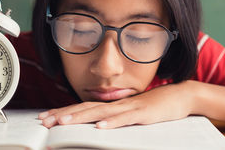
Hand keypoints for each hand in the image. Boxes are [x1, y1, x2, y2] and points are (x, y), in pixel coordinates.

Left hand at [38, 81, 195, 128]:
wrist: (180, 96)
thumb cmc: (155, 106)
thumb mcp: (131, 113)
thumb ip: (115, 118)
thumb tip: (97, 127)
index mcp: (112, 105)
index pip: (84, 108)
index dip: (64, 112)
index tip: (47, 117)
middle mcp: (116, 104)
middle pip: (86, 109)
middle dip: (63, 115)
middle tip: (44, 121)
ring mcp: (129, 107)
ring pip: (100, 113)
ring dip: (80, 118)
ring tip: (62, 123)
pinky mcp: (143, 113)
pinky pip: (125, 118)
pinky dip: (112, 123)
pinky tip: (99, 127)